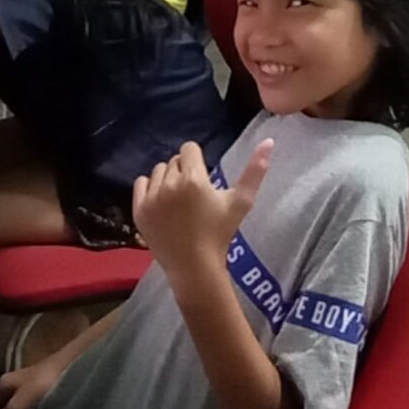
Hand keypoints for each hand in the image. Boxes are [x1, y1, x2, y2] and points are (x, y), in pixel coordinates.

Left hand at [133, 139, 271, 280]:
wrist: (194, 267)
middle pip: (174, 160)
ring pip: (158, 171)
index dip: (198, 161)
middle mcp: (169, 184)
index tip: (203, 178)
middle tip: (193, 193)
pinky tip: (162, 202)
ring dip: (167, 179)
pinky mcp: (139, 210)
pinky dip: (150, 188)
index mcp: (193, 179)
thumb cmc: (220, 234)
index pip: (189, 149)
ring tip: (178, 199)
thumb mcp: (241, 202)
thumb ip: (255, 171)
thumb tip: (269, 141)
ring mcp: (151, 198)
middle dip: (184, 170)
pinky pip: (140, 184)